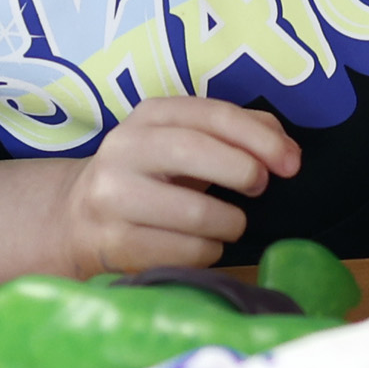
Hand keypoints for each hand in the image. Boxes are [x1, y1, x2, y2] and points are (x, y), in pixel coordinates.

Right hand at [64, 95, 300, 273]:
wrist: (77, 218)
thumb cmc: (152, 177)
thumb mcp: (184, 143)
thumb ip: (235, 134)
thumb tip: (286, 151)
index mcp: (149, 115)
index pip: (212, 115)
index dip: (260, 138)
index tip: (291, 162)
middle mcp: (124, 149)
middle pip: (197, 152)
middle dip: (244, 172)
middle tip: (260, 188)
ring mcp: (112, 198)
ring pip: (197, 213)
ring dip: (229, 223)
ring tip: (226, 223)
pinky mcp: (113, 243)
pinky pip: (186, 252)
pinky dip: (207, 251)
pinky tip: (199, 245)